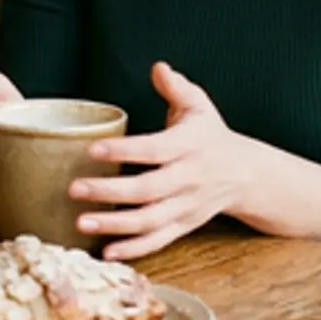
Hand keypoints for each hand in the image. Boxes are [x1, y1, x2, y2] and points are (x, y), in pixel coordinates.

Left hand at [72, 62, 256, 261]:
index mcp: (189, 146)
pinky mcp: (184, 226)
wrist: (247, 174)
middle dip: (109, 192)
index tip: (92, 150)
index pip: (154, 149)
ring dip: (114, 225)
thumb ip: (176, 87)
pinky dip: (134, 249)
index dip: (124, 151)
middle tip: (74, 189)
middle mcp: (189, 179)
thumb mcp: (199, 106)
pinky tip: (106, 252)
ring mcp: (187, 206)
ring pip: (150, 221)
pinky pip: (158, 241)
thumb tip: (158, 67)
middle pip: (148, 190)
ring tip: (81, 223)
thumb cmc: (211, 136)